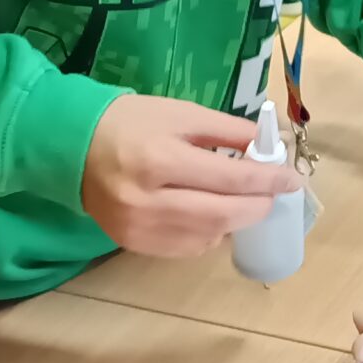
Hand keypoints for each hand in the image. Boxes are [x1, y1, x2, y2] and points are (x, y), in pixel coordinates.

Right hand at [81, 94, 300, 256]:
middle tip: (273, 194)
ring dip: (234, 221)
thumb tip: (269, 147)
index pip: (229, 178)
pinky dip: (208, 233)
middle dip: (257, 206)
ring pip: (207, 236)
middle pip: (222, 215)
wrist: (71, 147)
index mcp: (159, 160)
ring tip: (241, 200)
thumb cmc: (130, 122)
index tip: (292, 179)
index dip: (268, 180)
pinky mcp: (132, 244)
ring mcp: (138, 229)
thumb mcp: (181, 113)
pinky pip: (186, 248)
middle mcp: (147, 201)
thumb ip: (227, 131)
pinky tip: (209, 214)